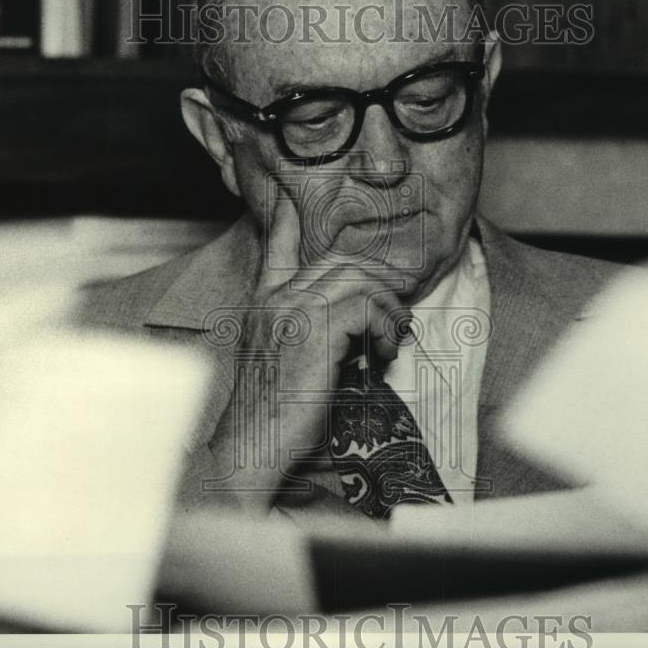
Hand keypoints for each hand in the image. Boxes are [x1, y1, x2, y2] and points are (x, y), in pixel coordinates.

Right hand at [208, 179, 409, 509]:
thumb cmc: (269, 415)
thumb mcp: (279, 362)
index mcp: (263, 303)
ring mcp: (293, 312)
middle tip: (397, 306)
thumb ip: (302, 332)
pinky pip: (366, 309)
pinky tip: (384, 351)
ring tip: (394, 334)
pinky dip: (384, 328)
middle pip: (338, 260)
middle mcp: (275, 299)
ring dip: (387, 306)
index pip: (276, 244)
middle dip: (377, 278)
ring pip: (357, 279)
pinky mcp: (314, 332)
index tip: (293, 198)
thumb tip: (349, 325)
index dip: (288, 217)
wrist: (250, 448)